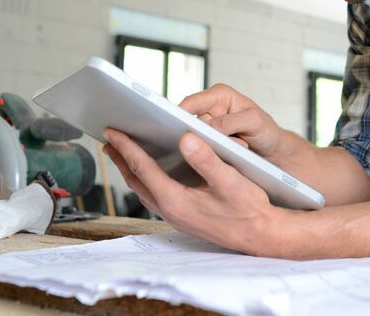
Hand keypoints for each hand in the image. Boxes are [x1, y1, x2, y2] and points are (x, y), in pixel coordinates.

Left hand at [103, 128, 281, 255]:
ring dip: (131, 170)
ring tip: (123, 154)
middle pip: (136, 180)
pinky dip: (146, 180)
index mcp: (176, 200)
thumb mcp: (230, 180)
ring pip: (143, 190)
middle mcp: (171, 210)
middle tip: (109, 140)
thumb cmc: (249, 210)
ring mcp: (175, 216)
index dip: (126, 148)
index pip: (143, 168)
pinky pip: (154, 195)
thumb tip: (185, 139)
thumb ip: (206, 159)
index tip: (113, 132)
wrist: (261, 236)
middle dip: (120, 159)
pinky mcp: (183, 217)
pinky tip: (151, 172)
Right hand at [179, 84, 285, 157]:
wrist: (274, 152)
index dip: (180, 113)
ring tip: (231, 150)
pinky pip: (201, 150)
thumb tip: (208, 127)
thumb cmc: (267, 131)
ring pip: (195, 138)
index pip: (193, 102)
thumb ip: (231, 121)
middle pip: (188, 122)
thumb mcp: (254, 121)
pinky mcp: (209, 144)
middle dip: (197, 135)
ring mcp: (209, 128)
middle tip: (207, 145)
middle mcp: (210, 109)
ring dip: (209, 147)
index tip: (174, 125)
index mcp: (220, 95)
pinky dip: (210, 155)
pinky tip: (221, 159)